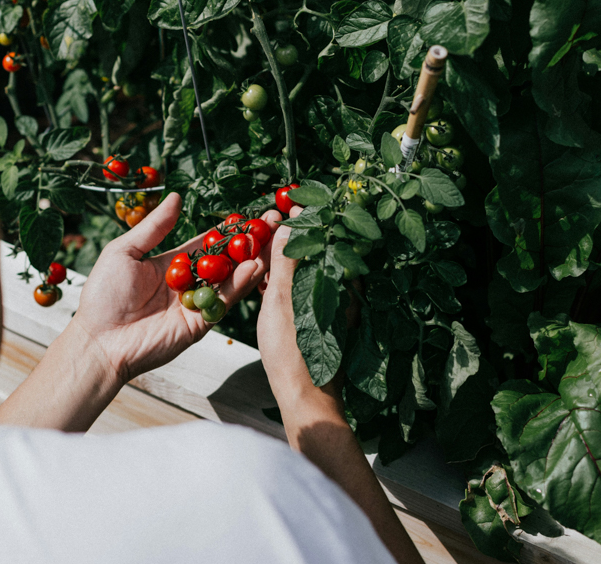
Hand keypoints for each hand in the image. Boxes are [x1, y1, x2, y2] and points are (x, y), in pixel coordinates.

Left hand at [73, 193, 282, 382]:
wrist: (99, 340)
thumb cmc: (103, 295)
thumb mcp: (125, 251)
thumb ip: (154, 227)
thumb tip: (176, 197)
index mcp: (171, 265)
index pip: (206, 244)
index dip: (226, 231)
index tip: (248, 215)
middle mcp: (188, 284)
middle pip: (225, 261)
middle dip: (247, 243)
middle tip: (270, 224)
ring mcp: (196, 304)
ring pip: (230, 279)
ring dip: (251, 260)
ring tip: (269, 241)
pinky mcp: (200, 323)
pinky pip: (223, 301)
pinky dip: (240, 284)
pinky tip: (254, 266)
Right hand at [256, 206, 343, 409]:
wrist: (304, 397)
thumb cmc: (293, 352)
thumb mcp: (283, 299)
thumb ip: (286, 260)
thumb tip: (290, 222)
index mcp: (337, 281)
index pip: (323, 236)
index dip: (305, 218)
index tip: (286, 203)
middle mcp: (339, 291)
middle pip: (315, 252)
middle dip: (292, 235)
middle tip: (267, 222)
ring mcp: (330, 306)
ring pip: (307, 272)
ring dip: (286, 259)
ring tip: (261, 248)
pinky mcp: (320, 321)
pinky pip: (303, 290)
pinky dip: (286, 280)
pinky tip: (266, 280)